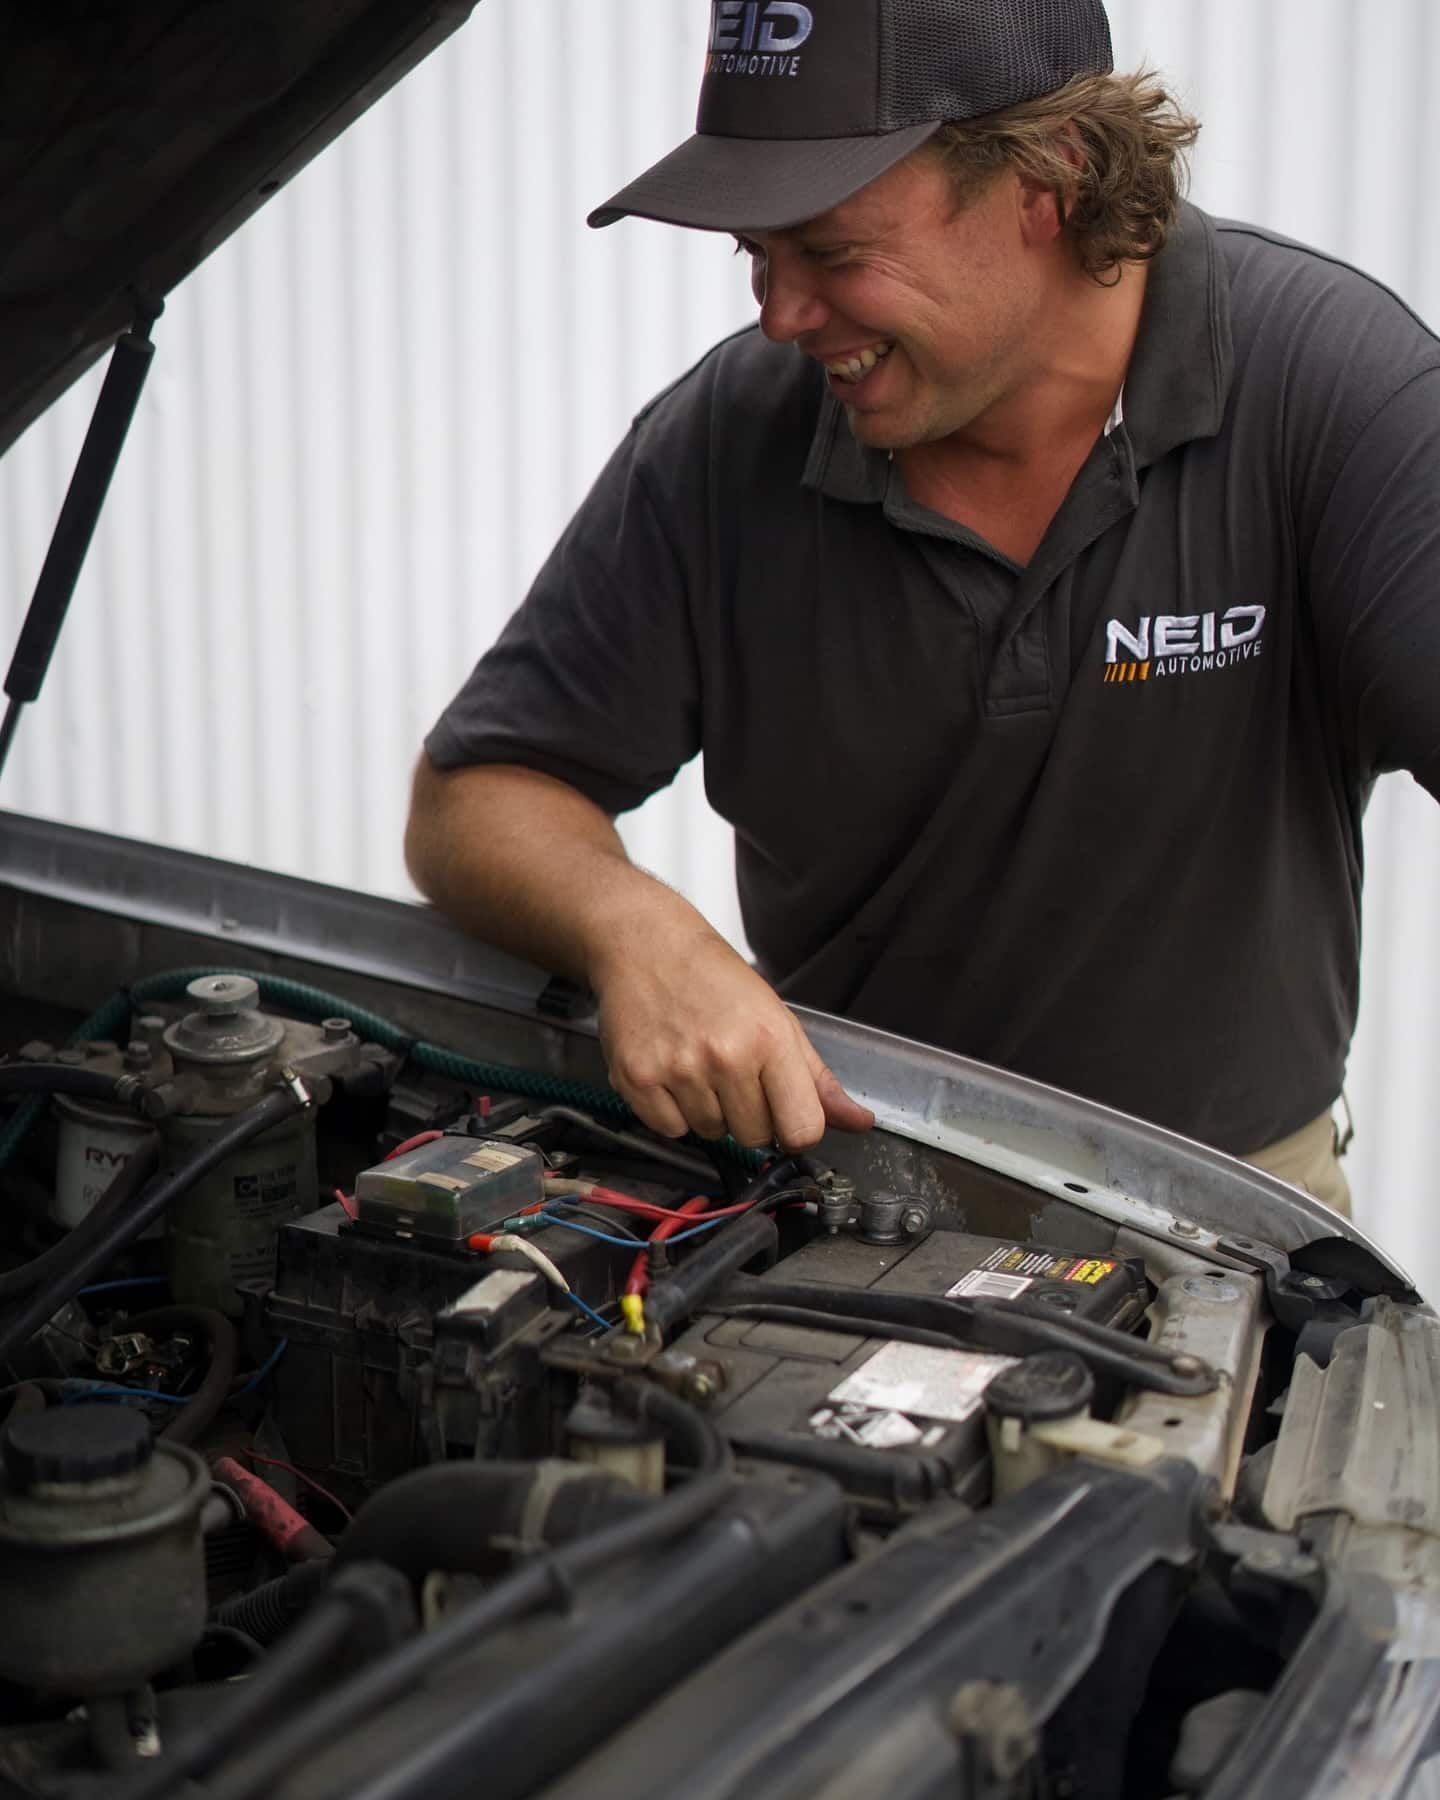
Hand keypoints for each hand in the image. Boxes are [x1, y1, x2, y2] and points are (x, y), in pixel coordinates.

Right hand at [590, 918, 873, 1151]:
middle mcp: (725, 1057)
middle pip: (755, 1137)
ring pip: (711, 1134)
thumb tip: (858, 1120)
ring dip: (709, 1110)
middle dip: (749, 1114)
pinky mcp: (638, 1078)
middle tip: (733, 1072)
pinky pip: (670, 1130)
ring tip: (699, 1065)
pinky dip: (673, 1112)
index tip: (784, 1114)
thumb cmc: (714, 978)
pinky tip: (673, 1072)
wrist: (647, 945)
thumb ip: (817, 1078)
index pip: (802, 1130)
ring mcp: (679, 1070)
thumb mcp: (778, 1019)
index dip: (796, 1129)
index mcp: (769, 1039)